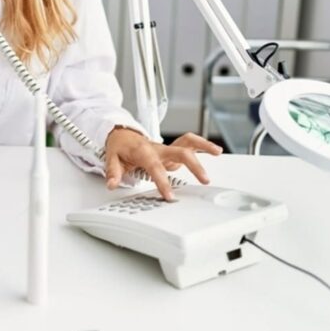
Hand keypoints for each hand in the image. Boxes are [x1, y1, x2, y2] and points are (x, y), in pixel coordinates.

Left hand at [103, 129, 222, 200]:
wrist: (122, 134)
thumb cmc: (120, 146)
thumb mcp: (111, 158)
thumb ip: (113, 172)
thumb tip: (112, 183)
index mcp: (144, 152)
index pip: (155, 167)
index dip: (162, 181)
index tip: (169, 196)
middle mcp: (158, 148)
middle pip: (179, 152)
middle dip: (193, 165)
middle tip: (204, 179)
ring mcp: (167, 148)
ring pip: (187, 142)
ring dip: (203, 146)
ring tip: (217, 152)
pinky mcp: (172, 149)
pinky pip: (189, 144)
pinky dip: (203, 145)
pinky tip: (215, 151)